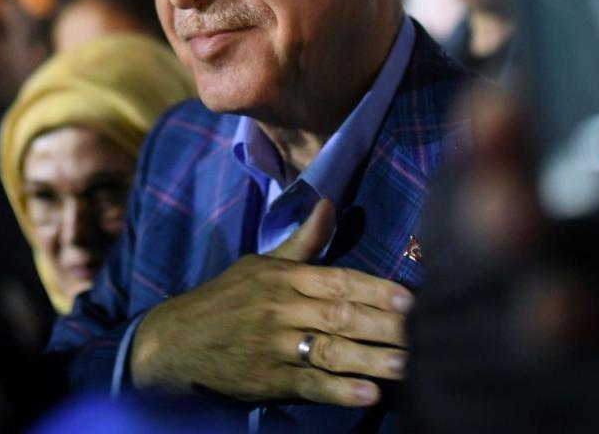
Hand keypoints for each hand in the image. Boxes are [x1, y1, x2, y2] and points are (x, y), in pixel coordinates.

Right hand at [128, 199, 413, 406]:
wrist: (175, 342)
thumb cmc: (224, 300)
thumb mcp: (260, 265)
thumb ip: (302, 242)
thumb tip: (329, 204)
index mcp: (283, 279)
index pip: (337, 280)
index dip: (375, 289)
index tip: (410, 296)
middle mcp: (281, 310)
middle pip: (341, 315)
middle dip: (384, 325)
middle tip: (423, 331)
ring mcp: (275, 347)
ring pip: (330, 350)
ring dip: (371, 359)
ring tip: (407, 365)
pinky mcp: (268, 380)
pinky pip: (309, 385)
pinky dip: (339, 391)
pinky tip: (368, 394)